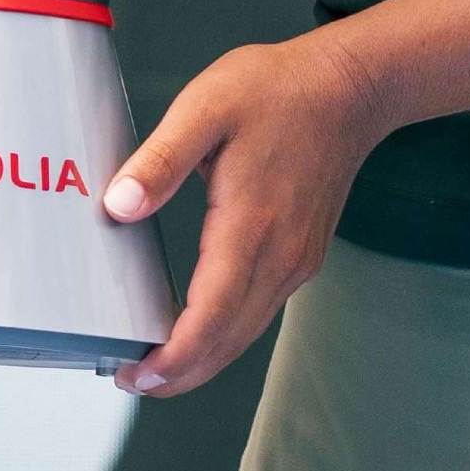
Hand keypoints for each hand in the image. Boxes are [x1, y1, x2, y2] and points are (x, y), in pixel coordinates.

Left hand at [101, 29, 384, 396]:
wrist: (350, 89)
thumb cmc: (278, 91)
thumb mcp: (206, 108)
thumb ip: (159, 160)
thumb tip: (118, 205)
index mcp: (251, 226)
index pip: (210, 317)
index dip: (172, 358)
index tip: (134, 375)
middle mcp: (281, 256)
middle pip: (228, 342)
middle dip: (179, 373)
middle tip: (130, 381)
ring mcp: (296, 260)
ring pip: (245, 334)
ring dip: (202, 359)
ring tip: (156, 367)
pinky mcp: (301, 256)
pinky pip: (259, 311)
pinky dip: (225, 334)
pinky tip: (199, 328)